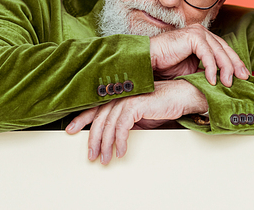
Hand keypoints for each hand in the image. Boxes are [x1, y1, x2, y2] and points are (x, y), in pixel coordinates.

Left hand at [65, 80, 206, 164]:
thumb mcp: (139, 117)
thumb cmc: (162, 105)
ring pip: (109, 123)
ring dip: (105, 144)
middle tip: (90, 155)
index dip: (81, 119)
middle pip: (99, 117)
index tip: (70, 130)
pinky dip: (120, 140)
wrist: (183, 96)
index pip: (95, 107)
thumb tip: (111, 137)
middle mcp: (121, 94)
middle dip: (92, 138)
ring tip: (105, 158)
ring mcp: (128, 97)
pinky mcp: (137, 104)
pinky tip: (121, 151)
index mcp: (119, 95)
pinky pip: (123, 126)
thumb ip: (124, 122)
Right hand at [150, 23, 248, 85]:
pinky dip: (211, 67)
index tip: (243, 77)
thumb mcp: (192, 70)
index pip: (223, 50)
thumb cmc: (165, 66)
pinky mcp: (192, 36)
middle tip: (243, 79)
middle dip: (235, 65)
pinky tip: (212, 80)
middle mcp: (201, 32)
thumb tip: (224, 82)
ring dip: (225, 68)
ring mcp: (197, 32)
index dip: (234, 63)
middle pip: (225, 48)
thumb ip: (206, 71)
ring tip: (227, 83)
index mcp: (202, 38)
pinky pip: (207, 53)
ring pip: (219, 51)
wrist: (149, 61)